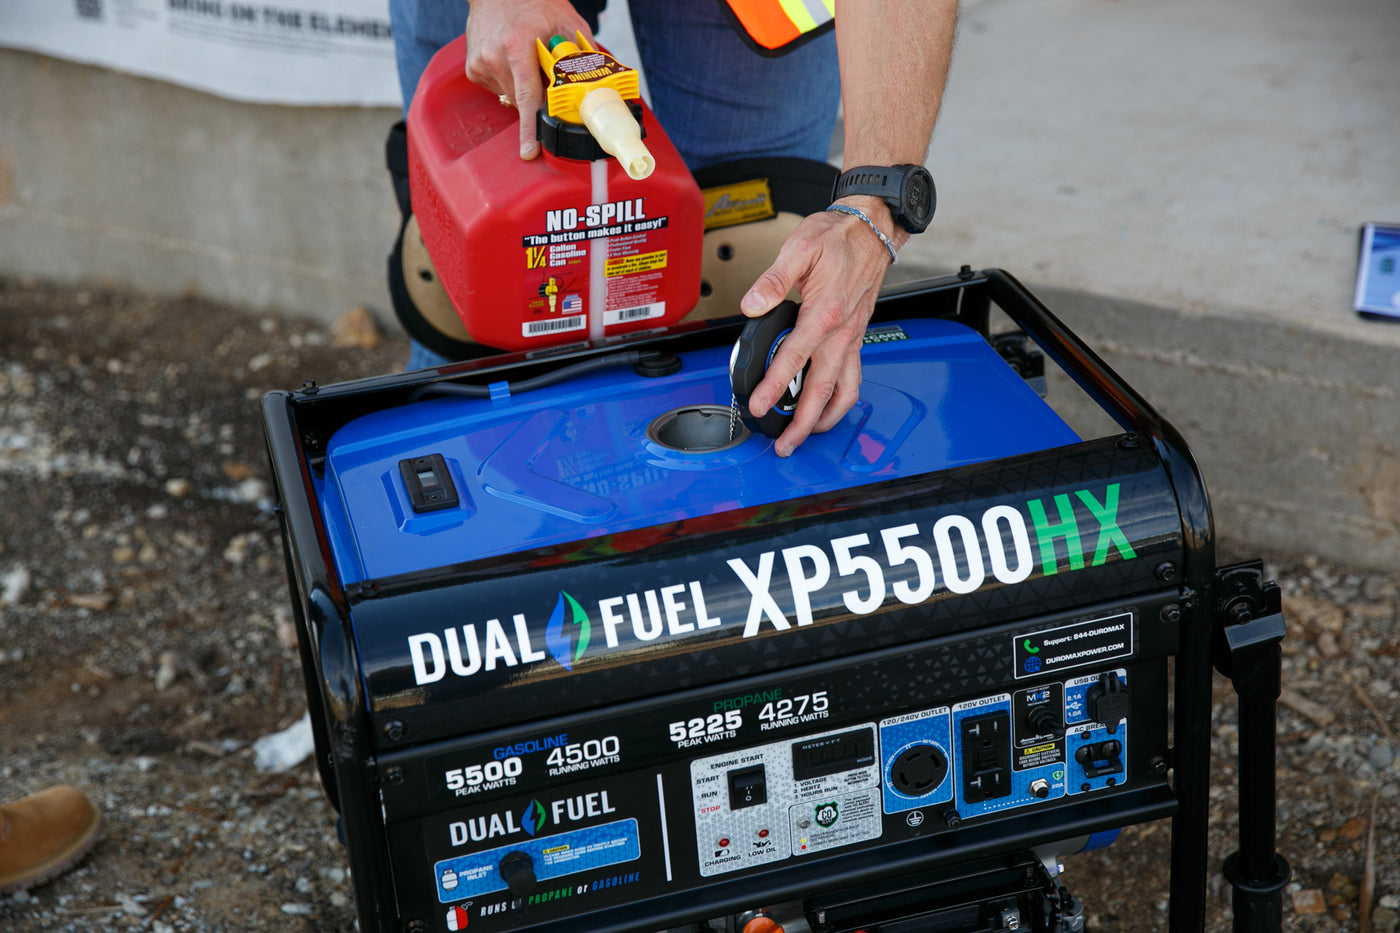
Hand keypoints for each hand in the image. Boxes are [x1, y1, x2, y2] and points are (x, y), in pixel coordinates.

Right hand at [464, 0, 594, 159]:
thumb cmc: (533, 3)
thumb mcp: (566, 22)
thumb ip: (579, 55)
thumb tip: (593, 87)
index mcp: (517, 46)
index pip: (527, 96)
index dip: (530, 127)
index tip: (529, 150)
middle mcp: (494, 56)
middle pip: (523, 102)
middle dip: (539, 98)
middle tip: (546, 75)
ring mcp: (480, 64)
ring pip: (512, 98)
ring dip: (524, 90)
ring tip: (526, 61)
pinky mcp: (474, 70)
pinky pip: (500, 90)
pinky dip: (510, 83)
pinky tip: (512, 62)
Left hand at [740, 196, 903, 456]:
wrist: (872, 229)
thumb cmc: (837, 237)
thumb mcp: (800, 249)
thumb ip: (774, 281)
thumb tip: (753, 304)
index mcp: (825, 314)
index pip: (793, 360)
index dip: (773, 386)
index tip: (758, 404)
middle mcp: (842, 333)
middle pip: (822, 390)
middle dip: (802, 423)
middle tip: (785, 444)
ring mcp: (852, 337)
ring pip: (844, 390)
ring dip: (826, 419)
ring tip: (808, 434)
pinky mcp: (856, 336)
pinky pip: (853, 377)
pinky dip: (842, 400)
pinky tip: (830, 406)